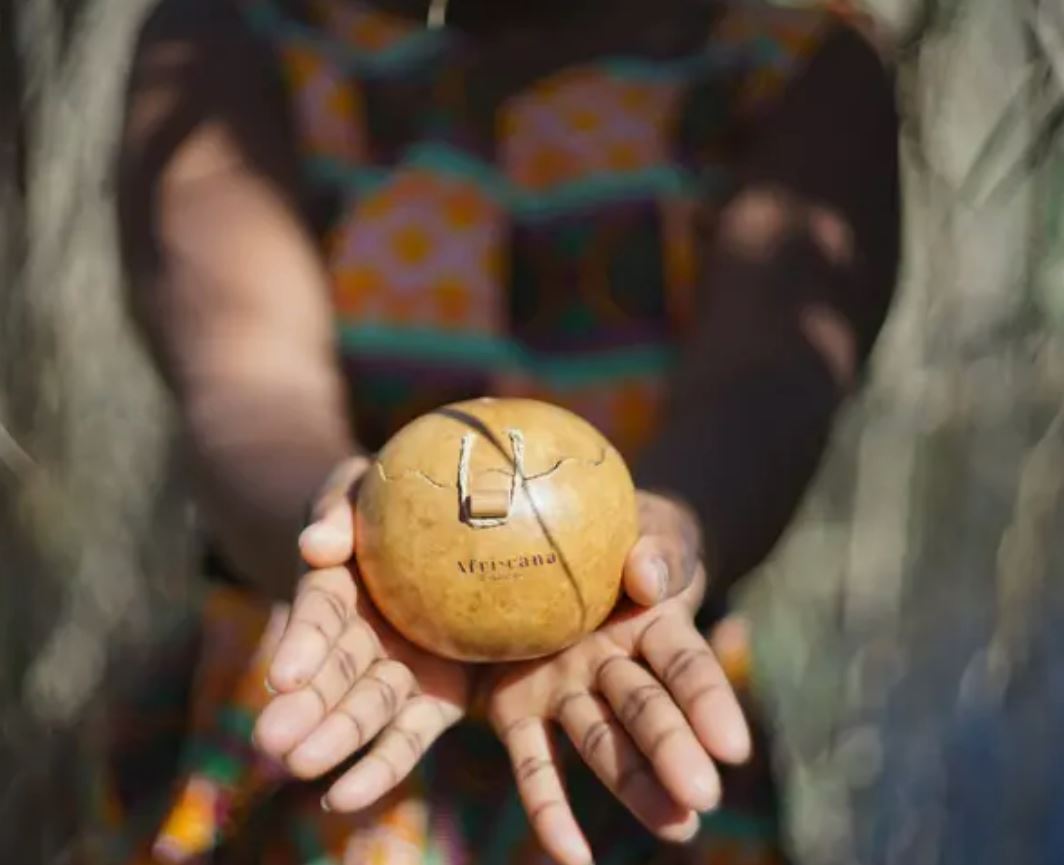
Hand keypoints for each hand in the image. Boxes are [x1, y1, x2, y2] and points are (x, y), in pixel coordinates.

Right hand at [253, 458, 471, 810]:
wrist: (435, 534)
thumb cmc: (385, 500)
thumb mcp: (357, 487)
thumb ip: (337, 510)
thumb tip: (318, 544)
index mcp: (338, 592)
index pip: (318, 618)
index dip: (302, 645)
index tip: (283, 675)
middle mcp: (360, 640)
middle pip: (332, 676)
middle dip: (305, 709)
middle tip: (273, 742)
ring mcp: (397, 671)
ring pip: (366, 710)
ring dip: (334, 740)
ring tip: (303, 768)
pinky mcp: (437, 696)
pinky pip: (412, 733)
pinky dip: (382, 765)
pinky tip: (347, 798)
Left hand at [481, 492, 749, 864]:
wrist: (562, 544)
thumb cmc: (623, 535)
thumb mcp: (650, 529)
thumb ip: (657, 550)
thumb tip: (648, 576)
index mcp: (652, 627)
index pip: (685, 668)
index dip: (709, 703)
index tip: (734, 746)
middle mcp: (615, 669)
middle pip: (648, 712)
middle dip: (673, 752)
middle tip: (699, 797)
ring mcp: (570, 692)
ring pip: (604, 744)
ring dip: (635, 787)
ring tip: (674, 828)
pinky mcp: (520, 709)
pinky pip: (533, 762)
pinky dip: (549, 810)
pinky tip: (570, 858)